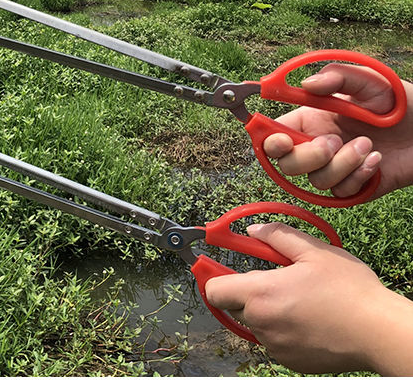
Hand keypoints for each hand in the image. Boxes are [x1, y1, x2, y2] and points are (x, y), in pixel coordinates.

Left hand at [205, 223, 412, 374]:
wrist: (379, 331)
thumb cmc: (349, 290)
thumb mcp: (314, 251)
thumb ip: (277, 235)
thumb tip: (252, 230)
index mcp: (261, 294)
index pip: (214, 290)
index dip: (213, 277)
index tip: (215, 267)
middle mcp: (262, 323)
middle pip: (233, 306)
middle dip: (245, 291)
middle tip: (273, 279)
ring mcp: (275, 346)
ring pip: (255, 323)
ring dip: (265, 310)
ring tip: (298, 298)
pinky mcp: (290, 360)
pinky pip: (273, 340)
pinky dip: (281, 329)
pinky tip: (307, 318)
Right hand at [263, 63, 412, 198]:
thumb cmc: (403, 103)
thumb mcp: (372, 81)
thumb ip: (339, 77)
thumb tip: (305, 84)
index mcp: (311, 120)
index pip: (273, 134)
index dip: (268, 140)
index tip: (280, 139)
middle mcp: (317, 145)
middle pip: (286, 163)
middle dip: (307, 156)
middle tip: (334, 141)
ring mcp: (334, 168)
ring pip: (316, 180)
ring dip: (342, 164)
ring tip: (369, 145)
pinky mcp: (353, 187)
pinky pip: (340, 192)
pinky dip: (358, 176)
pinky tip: (376, 160)